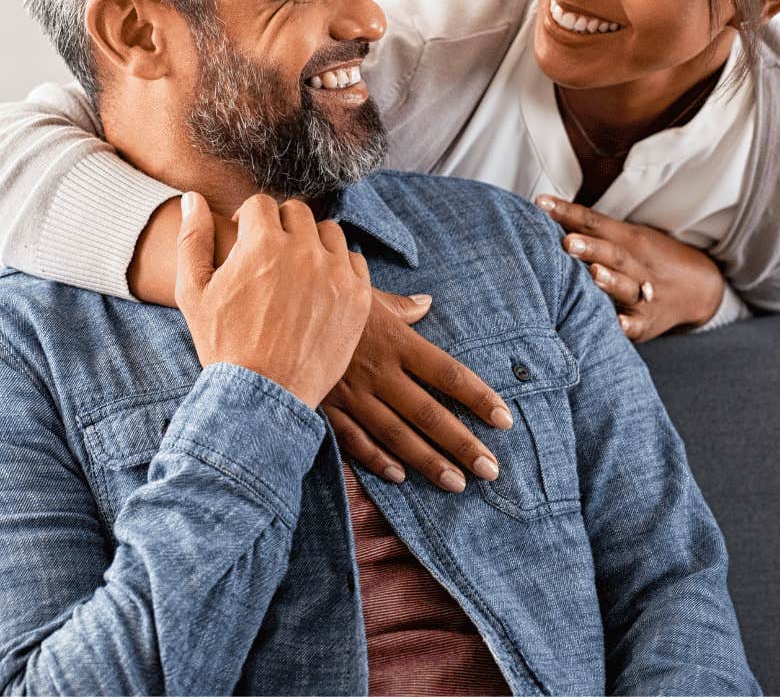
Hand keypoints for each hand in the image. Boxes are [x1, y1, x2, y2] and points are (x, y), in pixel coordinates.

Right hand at [175, 192, 371, 407]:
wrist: (263, 394)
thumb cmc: (223, 343)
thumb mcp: (193, 291)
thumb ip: (193, 238)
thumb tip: (193, 198)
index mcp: (261, 243)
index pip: (261, 204)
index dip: (249, 221)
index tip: (246, 241)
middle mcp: (303, 251)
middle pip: (297, 212)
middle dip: (280, 227)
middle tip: (270, 256)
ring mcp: (335, 273)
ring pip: (329, 232)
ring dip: (312, 242)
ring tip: (296, 270)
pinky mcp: (358, 297)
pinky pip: (353, 261)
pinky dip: (338, 267)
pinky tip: (320, 287)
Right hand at [320, 290, 513, 490]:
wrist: (275, 309)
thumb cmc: (325, 298)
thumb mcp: (365, 294)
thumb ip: (401, 307)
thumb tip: (427, 303)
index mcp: (396, 342)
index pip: (447, 374)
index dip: (478, 398)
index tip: (504, 419)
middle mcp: (379, 371)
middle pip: (429, 413)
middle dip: (462, 445)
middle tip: (490, 470)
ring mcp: (352, 392)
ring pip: (397, 434)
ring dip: (428, 462)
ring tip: (456, 484)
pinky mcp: (326, 406)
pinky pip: (354, 439)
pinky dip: (376, 460)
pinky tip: (400, 476)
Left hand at [535, 196, 724, 341]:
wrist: (699, 288)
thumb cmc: (647, 259)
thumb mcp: (628, 237)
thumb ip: (592, 230)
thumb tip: (544, 212)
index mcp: (629, 239)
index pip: (595, 222)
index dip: (568, 213)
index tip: (540, 204)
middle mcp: (637, 264)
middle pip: (612, 253)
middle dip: (590, 248)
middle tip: (566, 242)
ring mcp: (644, 294)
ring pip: (626, 287)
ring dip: (610, 281)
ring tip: (593, 274)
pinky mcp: (646, 323)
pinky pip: (636, 324)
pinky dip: (627, 324)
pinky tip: (616, 323)